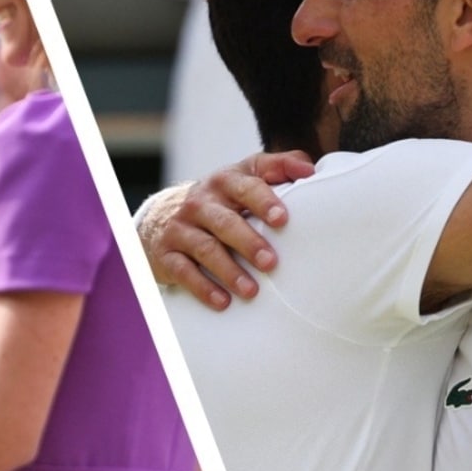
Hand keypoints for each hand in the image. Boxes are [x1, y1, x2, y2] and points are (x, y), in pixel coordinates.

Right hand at [141, 151, 314, 309]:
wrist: (161, 218)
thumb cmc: (221, 200)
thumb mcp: (243, 177)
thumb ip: (277, 168)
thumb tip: (310, 171)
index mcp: (225, 181)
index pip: (246, 185)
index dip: (264, 200)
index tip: (282, 219)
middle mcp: (200, 202)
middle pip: (225, 221)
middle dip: (248, 242)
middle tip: (271, 263)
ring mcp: (181, 227)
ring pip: (205, 249)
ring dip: (229, 271)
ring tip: (251, 291)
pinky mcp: (166, 253)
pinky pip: (183, 271)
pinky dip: (203, 287)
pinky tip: (222, 301)